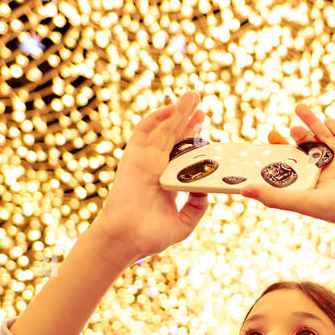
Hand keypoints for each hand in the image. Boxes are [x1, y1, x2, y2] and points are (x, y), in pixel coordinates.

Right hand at [90, 89, 209, 261]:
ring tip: (192, 97)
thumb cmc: (151, 235)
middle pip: (173, 137)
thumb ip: (198, 204)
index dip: (193, 138)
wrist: (127, 238)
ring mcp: (145, 160)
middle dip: (187, 119)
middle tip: (200, 104)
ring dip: (177, 112)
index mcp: (167, 180)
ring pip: (163, 130)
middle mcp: (156, 168)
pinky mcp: (134, 157)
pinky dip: (156, 118)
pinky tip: (171, 109)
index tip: (204, 126)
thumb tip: (206, 185)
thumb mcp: (185, 221)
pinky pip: (144, 132)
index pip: (181, 153)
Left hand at [245, 102, 334, 241]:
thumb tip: (242, 190)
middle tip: (280, 131)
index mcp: (315, 185)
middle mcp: (328, 172)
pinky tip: (325, 118)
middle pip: (307, 150)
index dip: (279, 155)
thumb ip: (274, 196)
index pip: (293, 167)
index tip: (267, 144)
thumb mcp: (303, 201)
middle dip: (295, 138)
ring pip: (325, 137)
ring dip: (312, 124)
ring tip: (299, 109)